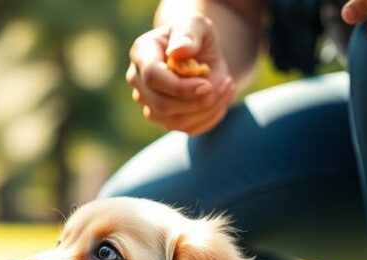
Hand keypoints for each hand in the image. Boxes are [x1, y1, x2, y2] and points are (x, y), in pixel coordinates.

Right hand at [126, 15, 236, 134]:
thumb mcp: (196, 24)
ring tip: (227, 86)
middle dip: (197, 101)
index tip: (207, 85)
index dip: (180, 87)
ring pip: (175, 121)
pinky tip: (222, 99)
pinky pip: (188, 128)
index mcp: (141, 53)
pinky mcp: (165, 119)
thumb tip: (178, 51)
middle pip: (161, 104)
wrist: (201, 54)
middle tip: (226, 84)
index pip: (152, 77)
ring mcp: (149, 103)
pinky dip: (210, 117)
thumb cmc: (195, 36)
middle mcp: (139, 81)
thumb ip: (188, 33)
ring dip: (208, 109)